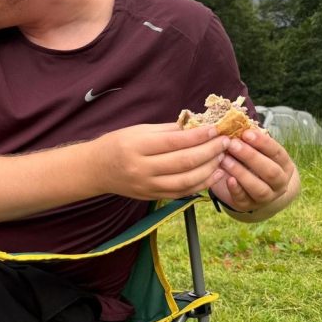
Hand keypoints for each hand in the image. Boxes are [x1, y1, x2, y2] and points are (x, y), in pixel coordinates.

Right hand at [95, 123, 228, 200]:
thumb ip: (167, 130)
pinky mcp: (153, 196)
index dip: (199, 136)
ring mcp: (147, 186)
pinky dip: (201, 184)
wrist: (96, 169)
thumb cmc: (117, 144)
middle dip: (210, 151)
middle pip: (184, 162)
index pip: (174, 142)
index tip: (216, 129)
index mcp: (136, 146)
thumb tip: (197, 126)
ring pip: (187, 180)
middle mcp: (142, 168)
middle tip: (225, 142)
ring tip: (222, 156)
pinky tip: (213, 173)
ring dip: (210, 168)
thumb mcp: (138, 130)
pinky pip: (183, 192)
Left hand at [209, 129, 297, 216]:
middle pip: (270, 171)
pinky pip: (244, 199)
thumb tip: (237, 122)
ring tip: (224, 159)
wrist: (255, 192)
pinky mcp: (249, 206)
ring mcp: (266, 197)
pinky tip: (227, 179)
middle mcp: (280, 183)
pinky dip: (236, 189)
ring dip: (241, 172)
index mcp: (284, 165)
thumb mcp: (257, 152)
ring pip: (258, 187)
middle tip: (232, 144)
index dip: (263, 143)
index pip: (278, 153)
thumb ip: (250, 141)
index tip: (246, 133)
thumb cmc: (254, 164)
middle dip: (251, 157)